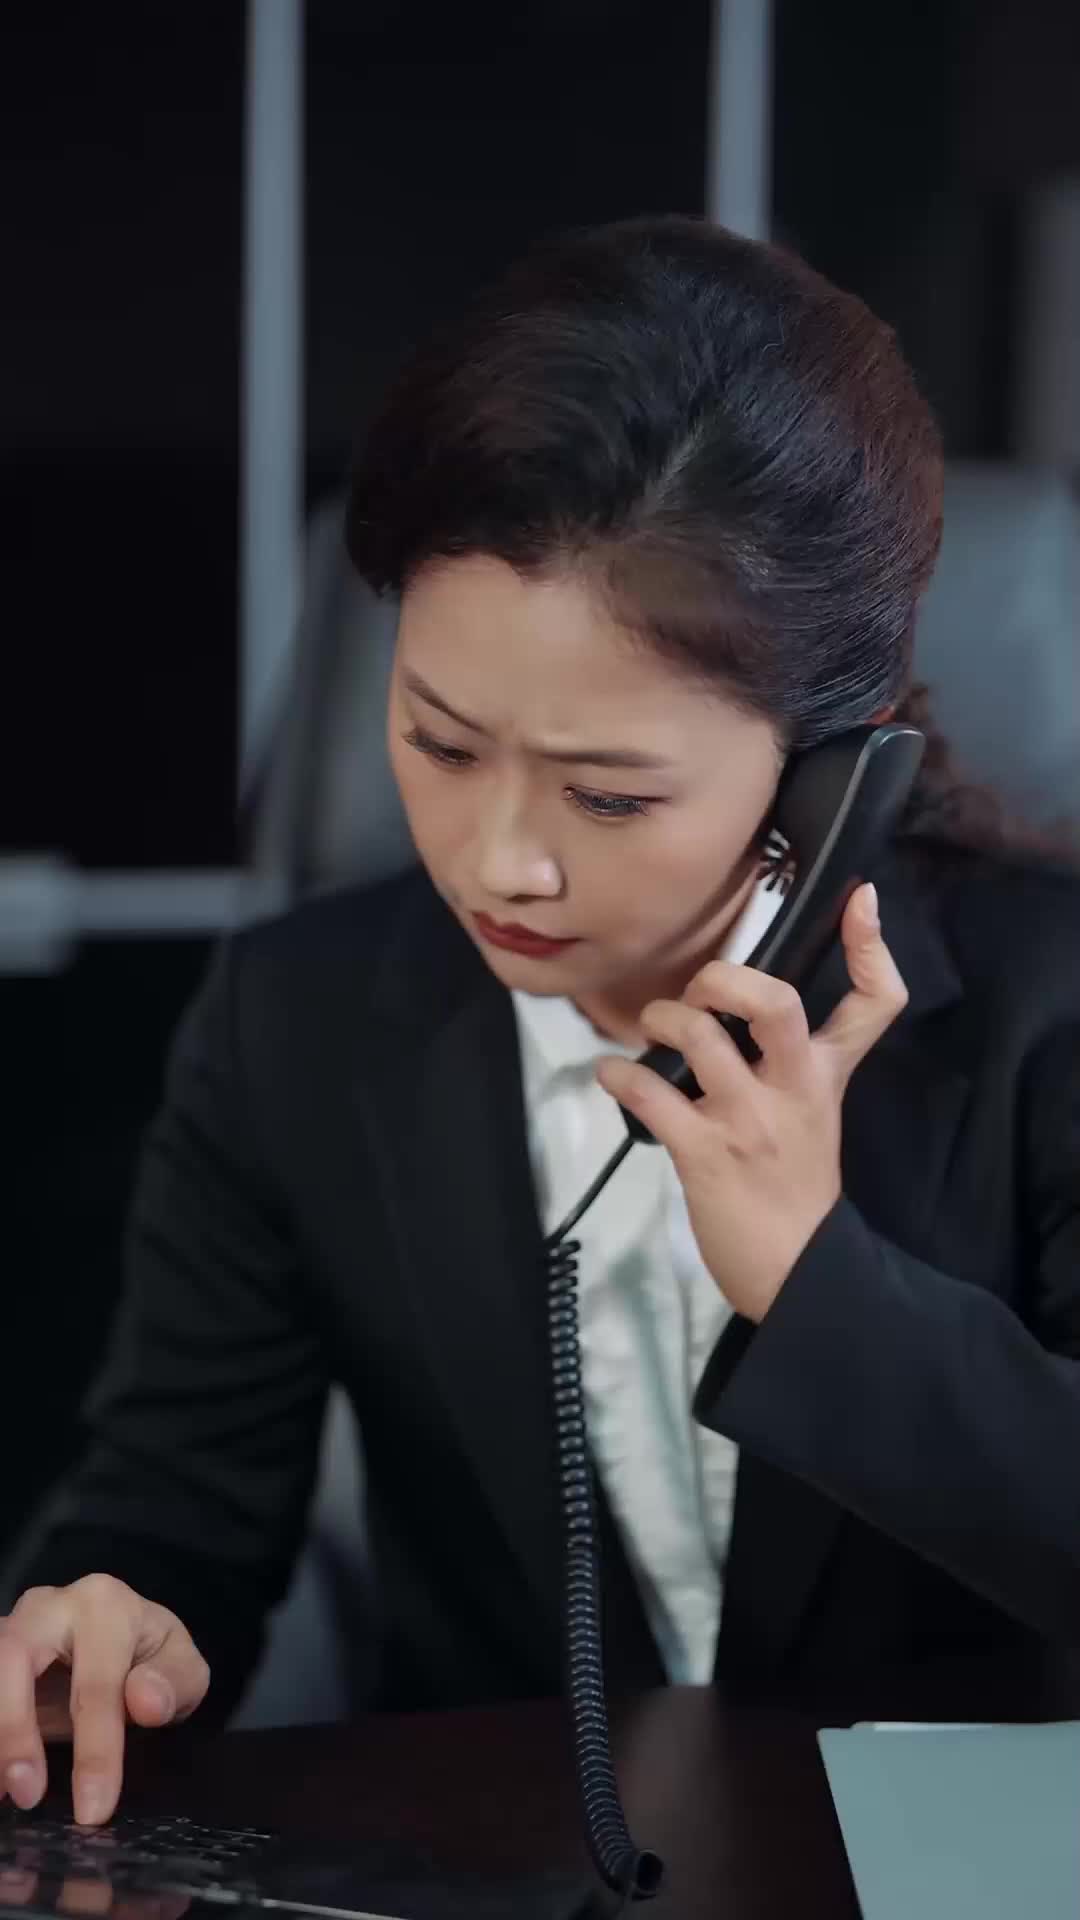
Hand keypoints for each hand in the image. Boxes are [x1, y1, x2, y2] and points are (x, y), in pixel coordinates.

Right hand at [0, 1575, 209, 1825]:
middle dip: (15, 1728)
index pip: (95, 1683)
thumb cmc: (150, 1658)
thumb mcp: (183, 1668)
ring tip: (1, 1793)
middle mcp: (48, 1607)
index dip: (95, 1750)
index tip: (93, 1809)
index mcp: (103, 1607)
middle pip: (14, 1657)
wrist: (121, 1638)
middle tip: (29, 1795)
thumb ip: (173, 1682)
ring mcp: (11, 1626)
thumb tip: (144, 1702)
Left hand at [595, 883, 907, 1322]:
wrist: (796, 1271)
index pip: (876, 1003)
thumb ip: (791, 1064)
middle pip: (779, 1005)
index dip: (872, 946)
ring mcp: (747, 1120)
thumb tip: (733, 1011)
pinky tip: (610, 1075)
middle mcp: (793, 1089)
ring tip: (650, 1032)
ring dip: (661, 1021)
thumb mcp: (814, 1116)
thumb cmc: (797, 1188)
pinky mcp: (704, 1154)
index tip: (859, 898)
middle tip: (701, 993)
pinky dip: (618, 1075)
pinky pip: (650, 1095)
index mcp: (826, 1077)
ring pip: (701, 1038)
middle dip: (727, 978)